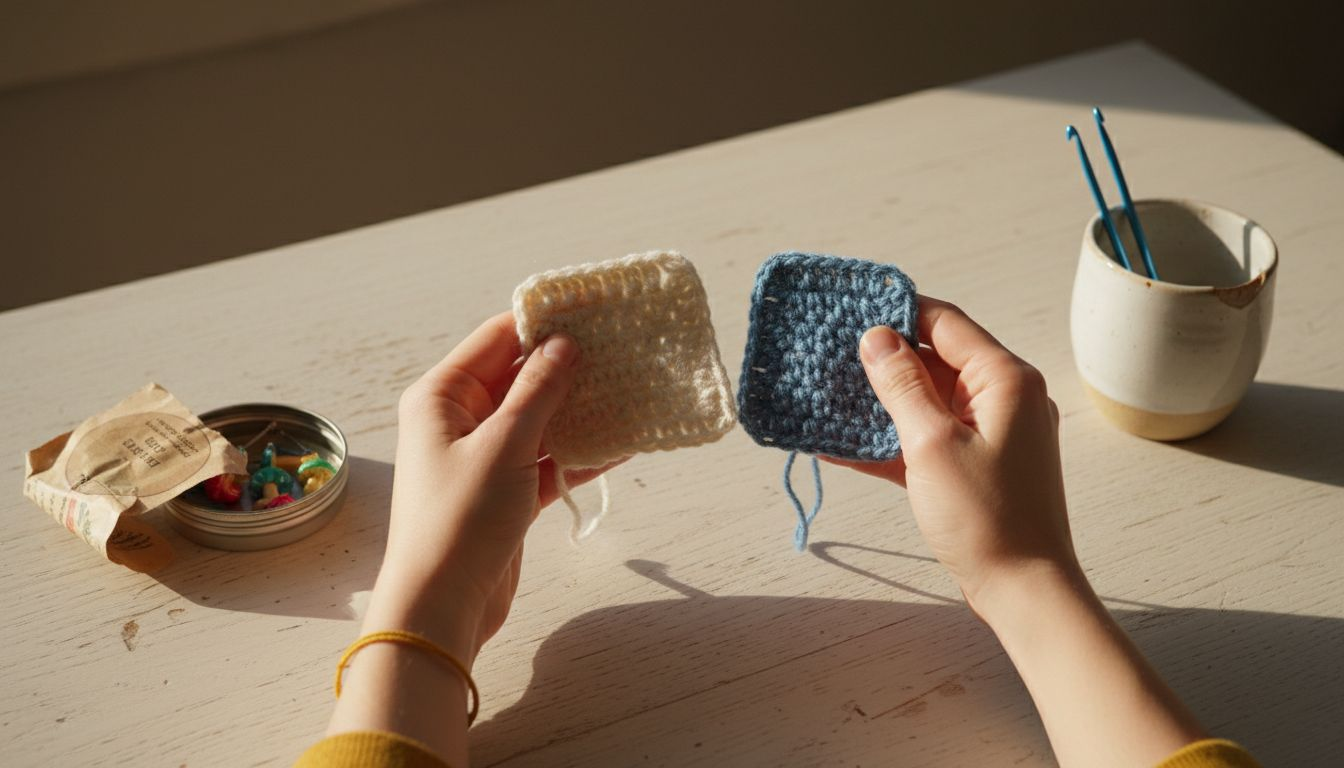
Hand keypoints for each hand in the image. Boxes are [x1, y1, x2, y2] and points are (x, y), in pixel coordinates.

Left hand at [375, 311, 612, 657]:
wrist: (442, 606)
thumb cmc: (459, 520)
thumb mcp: (504, 445)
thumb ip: (538, 390)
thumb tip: (564, 343)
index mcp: (443, 396)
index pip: (498, 338)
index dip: (544, 322)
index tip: (594, 308)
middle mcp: (460, 419)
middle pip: (522, 376)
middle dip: (571, 365)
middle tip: (624, 348)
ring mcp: (485, 455)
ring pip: (541, 418)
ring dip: (582, 409)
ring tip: (633, 388)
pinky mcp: (507, 490)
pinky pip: (549, 457)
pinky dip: (581, 452)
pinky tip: (624, 441)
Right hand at [832, 297, 1209, 767]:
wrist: (1023, 589)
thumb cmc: (986, 517)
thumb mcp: (931, 443)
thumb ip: (901, 385)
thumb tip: (877, 337)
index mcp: (1004, 378)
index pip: (944, 323)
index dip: (896, 313)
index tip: (849, 310)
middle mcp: (1004, 396)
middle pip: (934, 358)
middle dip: (881, 359)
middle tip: (829, 354)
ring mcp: (992, 431)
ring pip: (927, 399)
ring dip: (880, 399)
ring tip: (827, 393)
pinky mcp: (976, 463)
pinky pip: (927, 435)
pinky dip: (890, 437)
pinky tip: (841, 442)